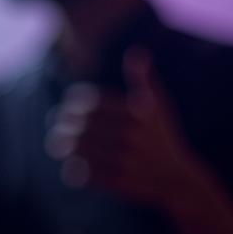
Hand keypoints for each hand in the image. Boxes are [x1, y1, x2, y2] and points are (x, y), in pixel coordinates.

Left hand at [46, 47, 199, 207]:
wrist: (177, 179)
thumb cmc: (162, 136)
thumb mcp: (158, 105)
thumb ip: (143, 79)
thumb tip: (136, 51)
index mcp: (137, 112)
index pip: (93, 102)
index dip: (74, 103)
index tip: (67, 106)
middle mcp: (131, 135)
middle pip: (83, 126)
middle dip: (64, 125)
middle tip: (55, 125)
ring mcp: (125, 159)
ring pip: (81, 149)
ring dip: (64, 147)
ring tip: (56, 145)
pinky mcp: (120, 181)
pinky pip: (87, 174)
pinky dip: (74, 170)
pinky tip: (70, 166)